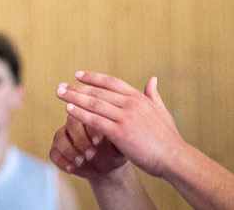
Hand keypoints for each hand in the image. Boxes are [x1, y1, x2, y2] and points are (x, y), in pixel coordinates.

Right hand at [50, 110, 128, 180]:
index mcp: (90, 115)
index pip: (86, 114)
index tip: (99, 142)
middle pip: (71, 124)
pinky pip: (53, 153)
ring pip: (59, 137)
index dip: (91, 129)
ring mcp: (64, 136)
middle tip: (91, 154)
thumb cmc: (115, 151)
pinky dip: (62, 161)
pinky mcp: (57, 150)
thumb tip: (118, 128)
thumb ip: (117, 134)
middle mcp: (74, 123)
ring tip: (81, 162)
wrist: (107, 166)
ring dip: (70, 151)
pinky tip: (72, 169)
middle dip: (80, 140)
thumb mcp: (120, 144)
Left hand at [57, 72, 187, 178]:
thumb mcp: (162, 112)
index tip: (78, 74)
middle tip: (61, 85)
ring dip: (74, 97)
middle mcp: (131, 104)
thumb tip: (152, 79)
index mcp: (139, 98)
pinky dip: (81, 114)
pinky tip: (68, 110)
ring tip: (59, 94)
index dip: (93, 77)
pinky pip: (95, 121)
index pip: (111, 82)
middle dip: (77, 88)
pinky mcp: (120, 133)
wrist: (175, 159)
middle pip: (98, 92)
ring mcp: (125, 117)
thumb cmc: (169, 139)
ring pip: (94, 104)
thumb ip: (153, 95)